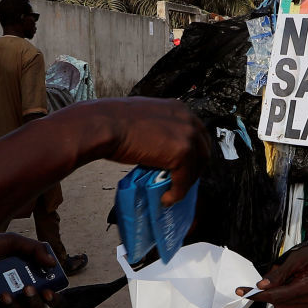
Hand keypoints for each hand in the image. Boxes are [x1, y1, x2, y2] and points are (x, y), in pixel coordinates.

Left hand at [0, 232, 57, 307]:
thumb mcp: (13, 242)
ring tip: (4, 295)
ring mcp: (6, 305)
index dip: (53, 299)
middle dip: (35, 303)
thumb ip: (34, 248)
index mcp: (30, 279)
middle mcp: (21, 295)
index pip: (48, 296)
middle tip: (26, 289)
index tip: (47, 291)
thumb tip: (52, 263)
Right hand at [82, 98, 208, 206]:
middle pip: (203, 150)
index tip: (185, 166)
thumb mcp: (144, 119)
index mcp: (178, 108)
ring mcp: (187, 135)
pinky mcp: (183, 153)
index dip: (192, 153)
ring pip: (196, 167)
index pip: (196, 134)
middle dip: (194, 169)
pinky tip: (167, 198)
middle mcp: (188, 119)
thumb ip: (158, 129)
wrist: (104, 125)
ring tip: (171, 193)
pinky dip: (177, 193)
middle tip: (181, 182)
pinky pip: (184, 179)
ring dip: (185, 183)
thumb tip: (159, 146)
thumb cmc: (113, 121)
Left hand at [239, 243, 307, 307]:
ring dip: (279, 294)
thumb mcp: (296, 259)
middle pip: (278, 303)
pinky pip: (291, 306)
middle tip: (277, 273)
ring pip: (283, 306)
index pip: (276, 296)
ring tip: (289, 277)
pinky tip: (293, 284)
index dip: (257, 294)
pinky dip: (287, 297)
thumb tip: (262, 285)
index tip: (243, 291)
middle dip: (271, 290)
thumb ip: (278, 274)